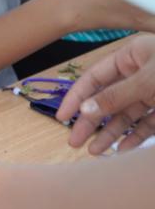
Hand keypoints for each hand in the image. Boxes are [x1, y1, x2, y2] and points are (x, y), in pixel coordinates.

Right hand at [57, 34, 154, 152]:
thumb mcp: (149, 79)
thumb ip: (116, 95)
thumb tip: (85, 110)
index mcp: (131, 56)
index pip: (94, 78)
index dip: (76, 97)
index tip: (62, 117)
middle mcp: (140, 74)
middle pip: (106, 99)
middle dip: (90, 121)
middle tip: (74, 141)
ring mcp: (154, 92)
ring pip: (126, 115)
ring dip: (110, 134)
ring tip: (94, 152)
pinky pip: (146, 124)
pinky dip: (135, 137)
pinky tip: (122, 150)